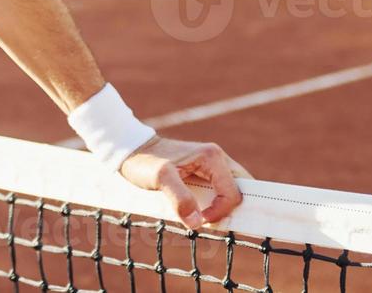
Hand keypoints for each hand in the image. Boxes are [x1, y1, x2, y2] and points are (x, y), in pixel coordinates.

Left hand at [119, 136, 250, 228]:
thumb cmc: (144, 161)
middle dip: (231, 209)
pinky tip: (204, 211)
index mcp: (211, 157)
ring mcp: (211, 164)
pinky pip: (221, 190)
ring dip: (225, 207)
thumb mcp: (159, 178)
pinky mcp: (205, 171)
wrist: (131, 150)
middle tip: (212, 221)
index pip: (232, 193)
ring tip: (209, 217)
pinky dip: (217, 203)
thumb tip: (197, 222)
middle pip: (240, 190)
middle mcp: (216, 158)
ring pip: (232, 190)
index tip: (200, 220)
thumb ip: (179, 198)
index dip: (221, 211)